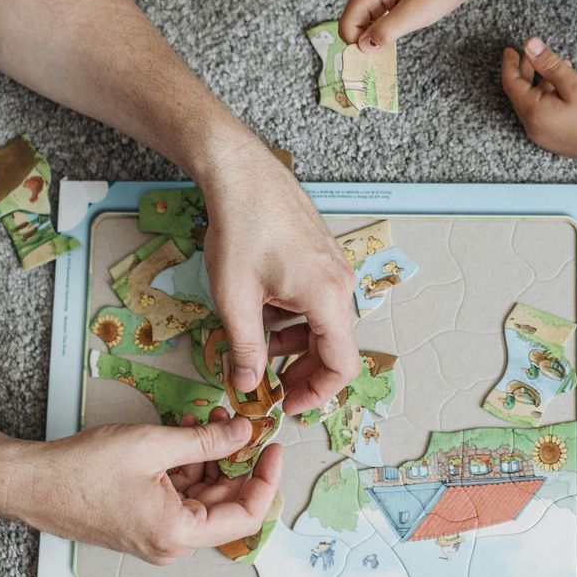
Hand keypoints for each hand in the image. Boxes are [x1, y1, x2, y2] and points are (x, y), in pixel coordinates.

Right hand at [0, 414, 281, 564]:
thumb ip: (207, 442)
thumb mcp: (152, 445)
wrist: (29, 483)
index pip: (247, 515)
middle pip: (224, 505)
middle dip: (234, 461)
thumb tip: (244, 432)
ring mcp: (156, 536)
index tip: (271, 447)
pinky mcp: (142, 524)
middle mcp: (171, 544)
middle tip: (237, 422)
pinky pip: (179, 497)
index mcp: (179, 533)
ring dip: (208, 459)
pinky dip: (185, 467)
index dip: (266, 479)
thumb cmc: (81, 469)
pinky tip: (182, 434)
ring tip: (205, 420)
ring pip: (202, 497)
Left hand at [197, 144, 358, 412]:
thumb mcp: (234, 298)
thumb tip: (248, 385)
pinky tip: (260, 310)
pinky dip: (292, 317)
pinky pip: (315, 301)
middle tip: (266, 386)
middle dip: (300, 372)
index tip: (286, 403)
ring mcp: (334, 267)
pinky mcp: (321, 257)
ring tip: (254, 343)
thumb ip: (245, 349)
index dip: (316, 393)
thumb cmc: (240, 227)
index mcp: (327, 297)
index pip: (341, 365)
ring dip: (291, 343)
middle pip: (334, 347)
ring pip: (322, 324)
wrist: (241, 173)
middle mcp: (340, 283)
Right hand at [338, 0, 475, 51]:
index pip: (346, 26)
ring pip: (362, 24)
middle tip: (392, 44)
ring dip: (375, 35)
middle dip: (367, 40)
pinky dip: (381, 29)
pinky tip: (398, 28)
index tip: (378, 54)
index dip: (358, 44)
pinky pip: (373, 19)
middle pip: (351, 25)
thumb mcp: (412, 15)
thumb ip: (384, 32)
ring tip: (400, 32)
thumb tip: (363, 48)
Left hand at [500, 38, 576, 164]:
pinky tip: (562, 85)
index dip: (509, 65)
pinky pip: (542, 114)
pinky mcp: (554, 140)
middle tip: (529, 53)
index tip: (510, 49)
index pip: (512, 85)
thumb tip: (530, 45)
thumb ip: (548, 63)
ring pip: (532, 104)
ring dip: (539, 83)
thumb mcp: (573, 83)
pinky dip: (547, 97)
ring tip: (555, 64)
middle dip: (524, 72)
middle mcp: (534, 129)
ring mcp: (543, 137)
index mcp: (534, 114)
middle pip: (520, 95)